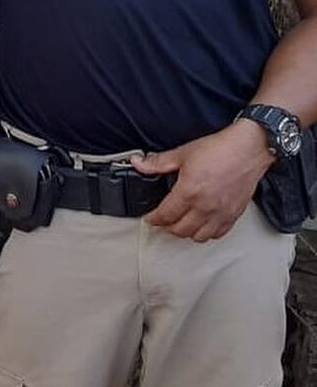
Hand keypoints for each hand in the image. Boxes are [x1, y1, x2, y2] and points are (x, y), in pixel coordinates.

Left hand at [134, 120, 273, 241]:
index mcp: (189, 192)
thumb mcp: (182, 153)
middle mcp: (204, 207)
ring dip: (186, 233)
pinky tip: (202, 225)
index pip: (165, 215)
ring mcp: (220, 214)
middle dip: (167, 226)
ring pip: (198, 236)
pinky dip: (206, 234)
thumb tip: (138, 163)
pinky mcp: (233, 216)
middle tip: (163, 220)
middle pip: (180, 230)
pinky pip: (217, 235)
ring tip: (180, 224)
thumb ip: (158, 162)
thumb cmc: (219, 150)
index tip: (150, 218)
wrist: (247, 150)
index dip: (153, 219)